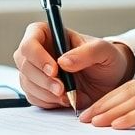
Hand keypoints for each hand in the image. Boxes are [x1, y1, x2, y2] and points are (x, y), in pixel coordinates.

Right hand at [12, 23, 134, 108]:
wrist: (110, 79)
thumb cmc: (106, 58)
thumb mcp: (103, 51)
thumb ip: (86, 53)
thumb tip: (63, 61)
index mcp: (49, 33)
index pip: (30, 41)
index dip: (38, 56)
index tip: (54, 70)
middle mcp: (38, 51)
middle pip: (24, 64)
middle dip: (43, 79)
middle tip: (62, 89)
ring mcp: (36, 70)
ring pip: (26, 82)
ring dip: (46, 93)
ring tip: (68, 95)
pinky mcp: (38, 88)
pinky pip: (33, 97)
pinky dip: (47, 102)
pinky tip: (64, 99)